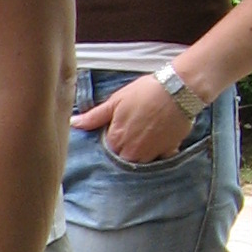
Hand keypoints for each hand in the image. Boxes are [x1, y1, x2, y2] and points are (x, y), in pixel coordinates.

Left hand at [72, 73, 193, 164]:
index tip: (116, 132)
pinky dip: (159, 153)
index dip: (111, 142)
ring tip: (146, 135)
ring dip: (140, 153)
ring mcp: (151, 154)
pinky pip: (160, 160)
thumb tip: (73, 123)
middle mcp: (132, 152)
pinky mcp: (169, 151)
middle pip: (123, 159)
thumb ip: (94, 116)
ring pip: (140, 162)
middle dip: (125, 150)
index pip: (107, 151)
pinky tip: (160, 141)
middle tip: (133, 132)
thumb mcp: (116, 101)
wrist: (178, 89)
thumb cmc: (146, 92)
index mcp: (116, 140)